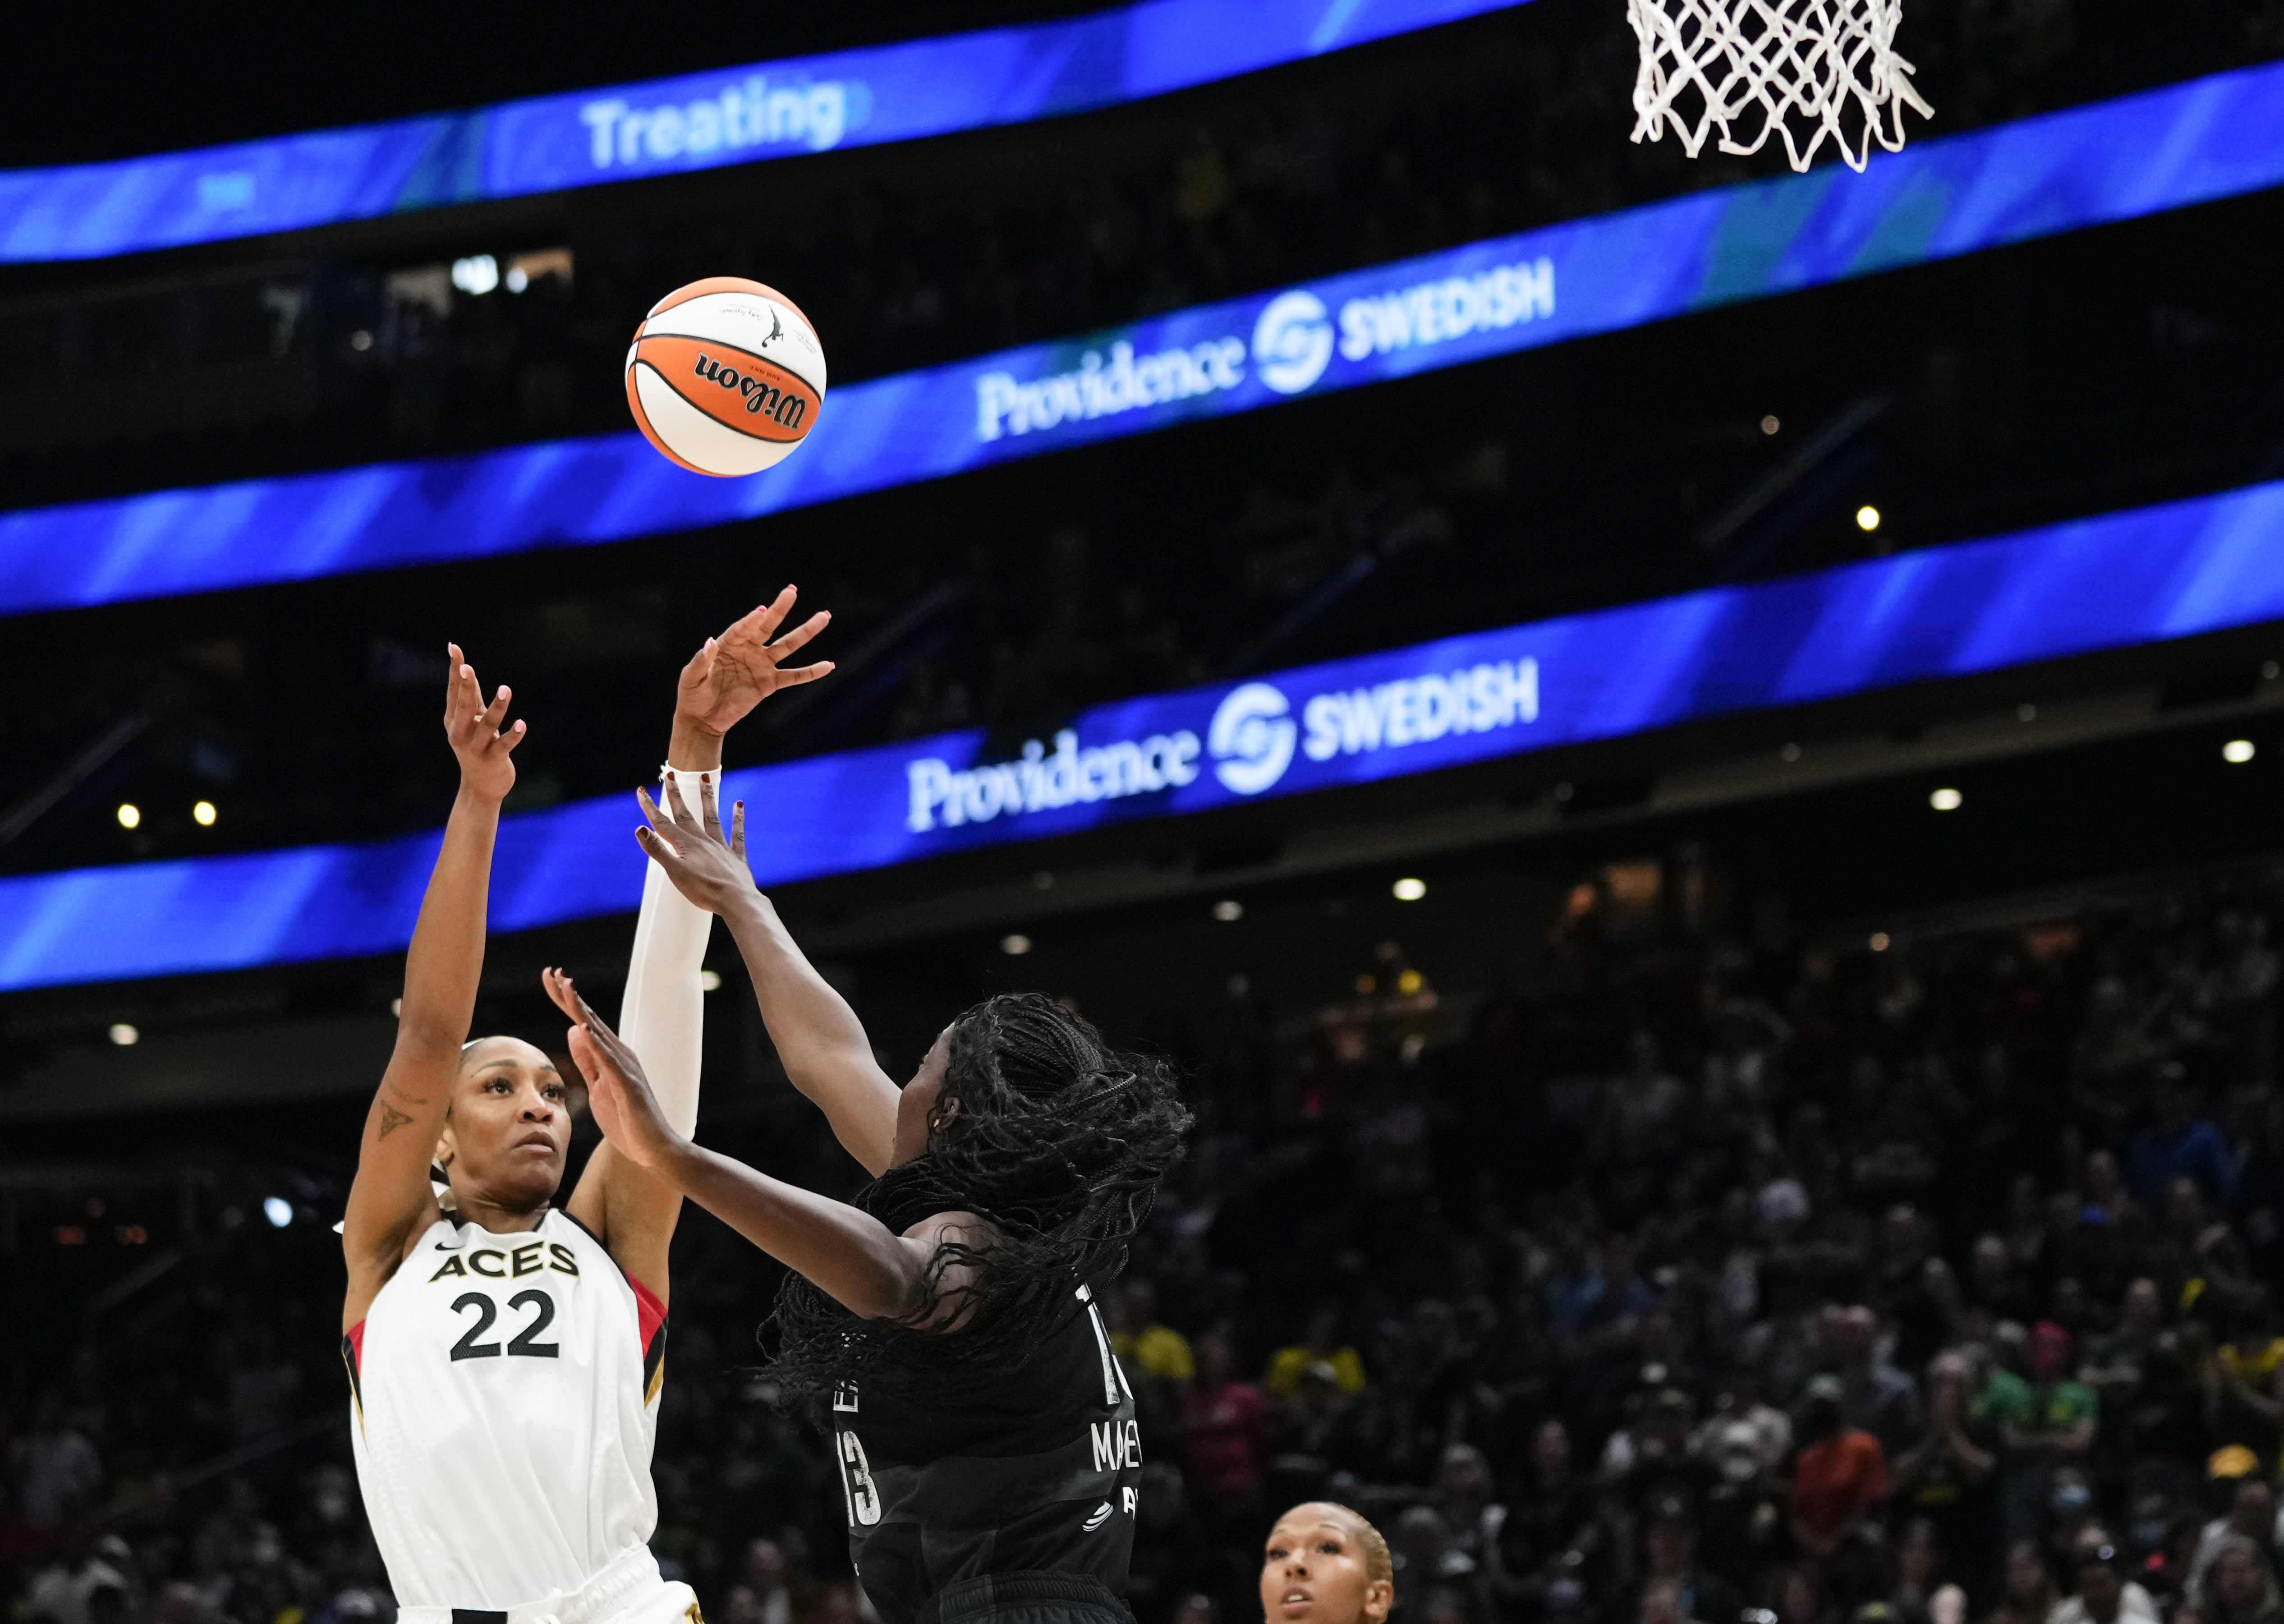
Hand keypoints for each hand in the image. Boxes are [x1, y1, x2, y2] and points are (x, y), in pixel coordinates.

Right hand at [443, 643, 524, 802]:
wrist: (481, 787)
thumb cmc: (476, 747)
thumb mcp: (470, 722)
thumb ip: (470, 697)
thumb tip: (465, 668)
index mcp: (454, 720)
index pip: (454, 692)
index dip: (455, 671)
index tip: (454, 648)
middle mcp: (461, 732)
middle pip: (463, 706)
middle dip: (466, 687)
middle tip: (468, 667)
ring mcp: (475, 747)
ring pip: (487, 725)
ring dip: (497, 707)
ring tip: (505, 689)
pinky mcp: (492, 760)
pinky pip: (503, 745)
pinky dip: (513, 735)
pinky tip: (521, 724)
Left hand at [542, 968, 681, 1169]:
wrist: (654, 1148)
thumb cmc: (627, 1120)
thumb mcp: (597, 1087)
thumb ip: (586, 1060)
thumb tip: (572, 1031)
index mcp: (610, 1056)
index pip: (584, 1024)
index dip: (566, 1002)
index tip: (549, 980)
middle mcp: (619, 1055)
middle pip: (590, 1020)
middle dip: (570, 996)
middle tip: (552, 972)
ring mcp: (625, 1069)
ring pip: (599, 1033)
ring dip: (582, 1010)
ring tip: (566, 988)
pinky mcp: (628, 1086)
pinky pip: (609, 1062)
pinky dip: (596, 1044)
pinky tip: (583, 1029)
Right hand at [635, 772, 756, 916]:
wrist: (737, 902)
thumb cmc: (704, 891)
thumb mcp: (675, 872)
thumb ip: (658, 850)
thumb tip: (640, 828)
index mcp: (686, 845)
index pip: (663, 823)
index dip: (650, 807)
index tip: (641, 790)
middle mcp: (704, 841)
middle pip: (686, 814)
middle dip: (676, 795)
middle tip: (671, 775)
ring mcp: (721, 847)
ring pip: (712, 817)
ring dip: (706, 797)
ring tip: (705, 778)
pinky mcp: (736, 857)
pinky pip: (737, 834)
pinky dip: (737, 819)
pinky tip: (739, 805)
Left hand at [667, 587, 833, 767]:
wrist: (703, 719)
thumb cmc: (693, 695)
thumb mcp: (691, 678)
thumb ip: (702, 661)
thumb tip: (711, 642)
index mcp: (728, 644)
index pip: (743, 628)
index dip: (752, 620)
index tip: (762, 611)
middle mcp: (748, 650)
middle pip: (768, 626)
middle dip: (780, 609)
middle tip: (792, 591)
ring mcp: (761, 665)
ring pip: (787, 646)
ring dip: (806, 632)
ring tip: (824, 616)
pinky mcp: (769, 683)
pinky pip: (794, 677)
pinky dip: (811, 672)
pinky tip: (828, 665)